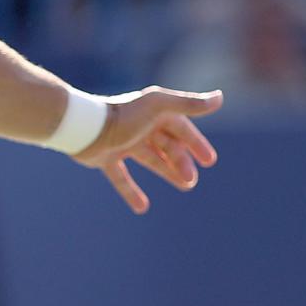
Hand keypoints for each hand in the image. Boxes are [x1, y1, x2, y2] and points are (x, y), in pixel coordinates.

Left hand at [71, 85, 223, 213]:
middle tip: (191, 181)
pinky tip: (142, 207)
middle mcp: (139, 126)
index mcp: (153, 113)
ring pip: (150, 160)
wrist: (85, 128)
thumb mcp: (160, 107)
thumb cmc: (124, 115)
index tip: (209, 161)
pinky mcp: (105, 158)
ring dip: (167, 172)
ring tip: (184, 186)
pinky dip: (131, 191)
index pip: (181, 129)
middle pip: (167, 146)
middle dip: (181, 162)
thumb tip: (220, 98)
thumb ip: (189, 104)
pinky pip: (121, 177)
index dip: (196, 144)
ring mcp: (122, 142)